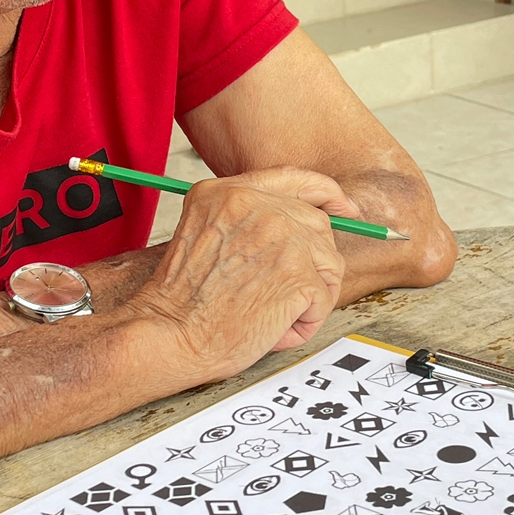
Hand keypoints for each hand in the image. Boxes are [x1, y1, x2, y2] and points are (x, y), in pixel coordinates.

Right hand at [130, 167, 353, 381]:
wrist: (169, 335)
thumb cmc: (184, 303)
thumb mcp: (207, 236)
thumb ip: (248, 221)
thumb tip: (307, 226)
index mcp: (227, 192)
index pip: (295, 179)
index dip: (327, 193)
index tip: (344, 208)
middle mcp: (254, 205)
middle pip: (318, 225)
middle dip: (313, 263)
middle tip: (283, 295)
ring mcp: (280, 236)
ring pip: (327, 263)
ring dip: (308, 296)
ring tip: (269, 313)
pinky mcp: (298, 273)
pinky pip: (324, 298)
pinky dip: (304, 322)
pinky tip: (272, 327)